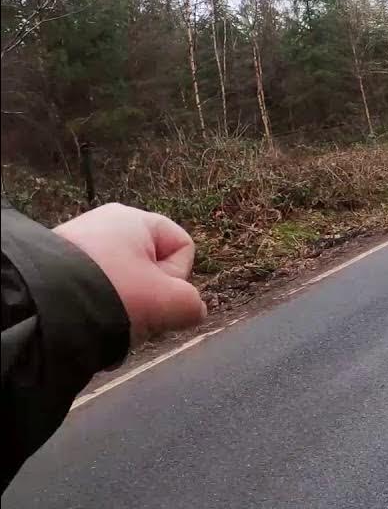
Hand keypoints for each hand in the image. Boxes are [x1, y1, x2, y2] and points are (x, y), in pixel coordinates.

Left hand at [53, 203, 206, 344]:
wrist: (42, 309)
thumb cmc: (114, 295)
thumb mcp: (171, 302)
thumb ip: (192, 304)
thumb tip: (192, 309)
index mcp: (135, 219)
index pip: (182, 246)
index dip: (178, 275)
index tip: (158, 292)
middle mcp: (105, 224)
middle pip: (150, 266)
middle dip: (149, 295)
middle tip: (135, 312)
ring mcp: (79, 245)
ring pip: (123, 283)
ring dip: (124, 305)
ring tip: (108, 319)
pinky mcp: (57, 267)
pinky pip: (94, 289)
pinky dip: (96, 307)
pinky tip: (87, 320)